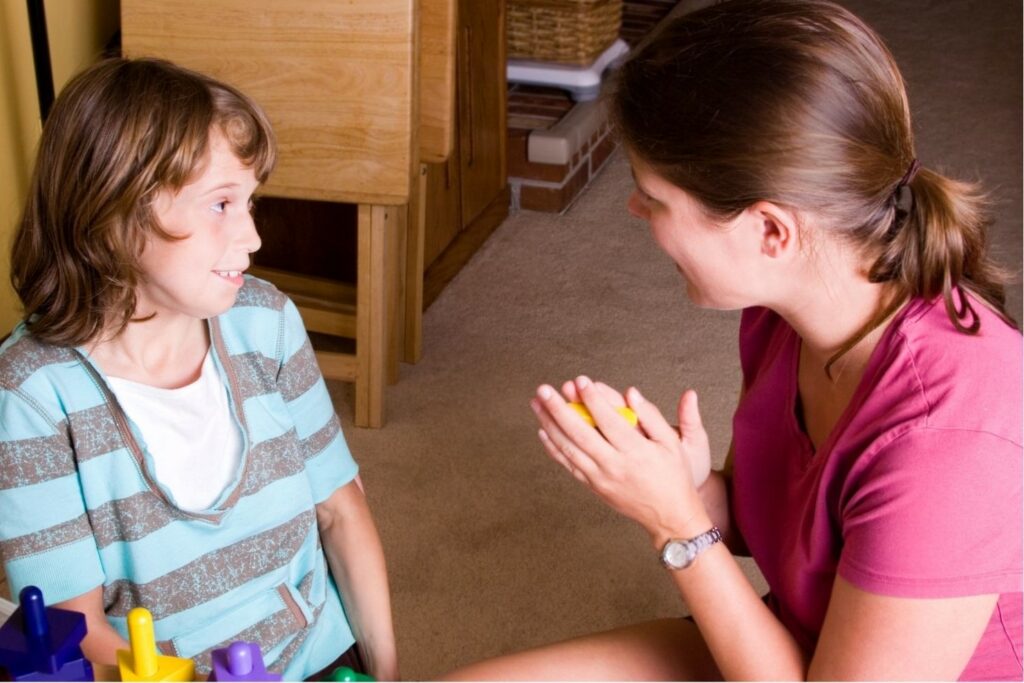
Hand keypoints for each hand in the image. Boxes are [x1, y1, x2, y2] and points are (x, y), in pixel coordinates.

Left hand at [531, 376, 712, 542]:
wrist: (669, 516)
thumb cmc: (673, 476)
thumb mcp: (672, 443)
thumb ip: (651, 416)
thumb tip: (631, 393)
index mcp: (636, 451)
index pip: (609, 420)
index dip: (593, 399)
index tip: (580, 380)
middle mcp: (615, 466)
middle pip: (580, 433)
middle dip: (559, 409)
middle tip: (544, 390)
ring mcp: (601, 478)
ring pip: (569, 448)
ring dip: (549, 425)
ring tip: (536, 404)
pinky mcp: (594, 487)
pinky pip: (569, 465)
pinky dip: (554, 448)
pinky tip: (543, 431)